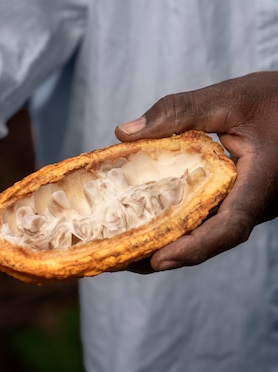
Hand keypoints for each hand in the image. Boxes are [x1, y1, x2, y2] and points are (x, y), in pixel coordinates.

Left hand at [115, 71, 277, 270]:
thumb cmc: (276, 98)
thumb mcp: (229, 98)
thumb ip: (179, 111)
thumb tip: (123, 133)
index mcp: (262, 182)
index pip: (229, 227)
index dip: (194, 248)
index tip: (158, 260)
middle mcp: (258, 202)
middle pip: (210, 239)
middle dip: (167, 254)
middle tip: (120, 261)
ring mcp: (249, 203)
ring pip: (209, 232)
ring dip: (169, 243)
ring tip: (122, 251)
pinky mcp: (240, 198)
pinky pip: (210, 218)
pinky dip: (178, 225)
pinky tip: (144, 224)